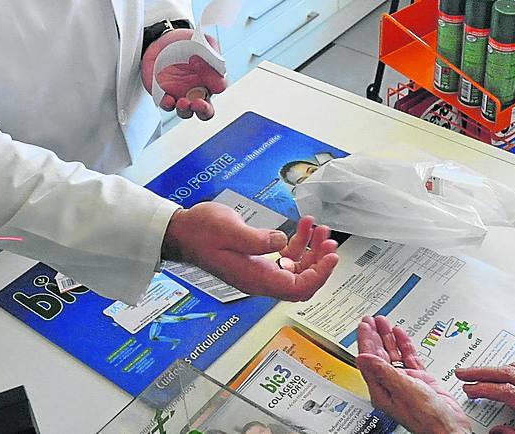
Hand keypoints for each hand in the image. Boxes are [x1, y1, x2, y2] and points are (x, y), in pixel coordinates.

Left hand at [141, 31, 226, 119]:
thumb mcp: (203, 41)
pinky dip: (167, 104)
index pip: (219, 87)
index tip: (212, 76)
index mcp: (210, 78)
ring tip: (182, 102)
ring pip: (185, 112)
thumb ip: (212, 51)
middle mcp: (196, 90)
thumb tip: (217, 66)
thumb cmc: (186, 42)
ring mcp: (180, 94)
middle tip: (199, 104)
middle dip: (203, 110)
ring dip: (185, 110)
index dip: (217, 85)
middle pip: (205, 111)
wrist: (162, 40)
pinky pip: (166, 104)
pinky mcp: (163, 94)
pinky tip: (168, 99)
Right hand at [162, 206, 336, 300]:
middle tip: (328, 240)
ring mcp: (259, 270)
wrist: (183, 232)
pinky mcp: (258, 260)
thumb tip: (282, 242)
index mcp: (255, 278)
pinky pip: (285, 258)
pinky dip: (298, 243)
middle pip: (301, 282)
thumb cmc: (201, 232)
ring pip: (296, 269)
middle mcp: (260, 279)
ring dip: (311, 249)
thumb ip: (258, 239)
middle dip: (319, 262)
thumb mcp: (229, 231)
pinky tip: (302, 225)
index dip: (319, 275)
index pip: (297, 288)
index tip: (331, 256)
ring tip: (318, 227)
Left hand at [355, 315, 472, 433]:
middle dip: (375, 336)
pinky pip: (409, 358)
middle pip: (379, 355)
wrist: (449, 426)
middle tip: (371, 320)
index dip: (365, 341)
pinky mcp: (420, 379)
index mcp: (382, 389)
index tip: (364, 325)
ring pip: (394, 354)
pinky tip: (401, 334)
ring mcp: (406, 381)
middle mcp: (391, 384)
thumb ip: (383, 371)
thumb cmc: (426, 416)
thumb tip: (363, 357)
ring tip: (384, 322)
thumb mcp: (402, 388)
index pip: (369, 360)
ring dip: (389, 338)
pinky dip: (405, 345)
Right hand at [456, 364, 514, 433]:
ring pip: (514, 369)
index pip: (506, 391)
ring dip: (492, 368)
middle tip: (463, 372)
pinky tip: (498, 371)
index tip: (469, 389)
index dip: (485, 388)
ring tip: (475, 371)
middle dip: (482, 371)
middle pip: (507, 373)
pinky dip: (507, 369)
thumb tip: (495, 430)